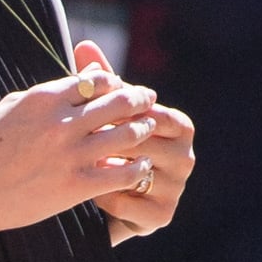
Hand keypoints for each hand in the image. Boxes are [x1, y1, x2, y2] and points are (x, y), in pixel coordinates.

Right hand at [0, 61, 161, 236]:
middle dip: (138, 100)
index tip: (123, 88)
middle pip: (117, 103)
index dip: (116, 83)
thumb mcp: (14, 106)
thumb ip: (52, 91)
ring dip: (142, 130)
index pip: (96, 80)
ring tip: (148, 131)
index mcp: (45, 98)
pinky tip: (142, 166)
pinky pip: (121, 173)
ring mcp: (70, 155)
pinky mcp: (75, 186)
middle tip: (148, 101)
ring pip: (125, 135)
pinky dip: (137, 167)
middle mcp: (62, 123)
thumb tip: (86, 75)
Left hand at [71, 41, 195, 238]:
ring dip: (104, 165)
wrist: (102, 199)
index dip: (119, 111)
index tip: (87, 112)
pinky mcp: (161, 216)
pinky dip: (102, 195)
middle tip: (74, 136)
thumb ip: (100, 81)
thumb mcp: (104, 112)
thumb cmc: (105, 145)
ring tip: (77, 161)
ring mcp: (177, 188)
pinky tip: (83, 190)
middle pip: (146, 140)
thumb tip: (83, 45)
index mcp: (180, 126)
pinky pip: (126, 200)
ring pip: (136, 170)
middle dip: (108, 137)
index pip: (151, 112)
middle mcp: (187, 157)